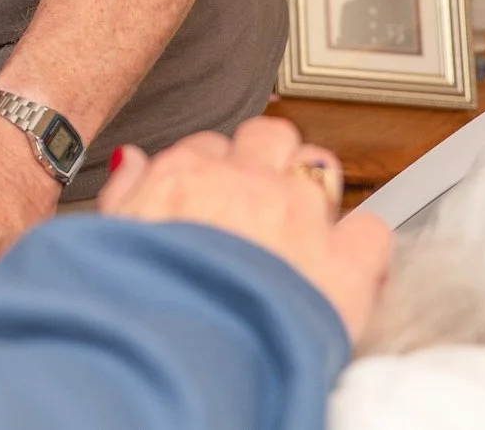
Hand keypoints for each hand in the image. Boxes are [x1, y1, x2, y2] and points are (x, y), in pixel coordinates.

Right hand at [99, 116, 391, 339]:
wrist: (190, 347)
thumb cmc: (144, 299)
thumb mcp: (114, 235)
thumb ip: (127, 189)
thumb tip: (132, 160)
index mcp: (188, 176)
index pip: (208, 145)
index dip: (213, 167)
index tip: (212, 189)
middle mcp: (249, 183)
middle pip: (269, 136)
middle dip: (268, 155)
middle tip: (261, 191)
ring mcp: (302, 218)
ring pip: (321, 165)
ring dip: (314, 184)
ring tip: (304, 218)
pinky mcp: (345, 264)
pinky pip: (371, 229)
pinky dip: (363, 241)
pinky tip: (348, 259)